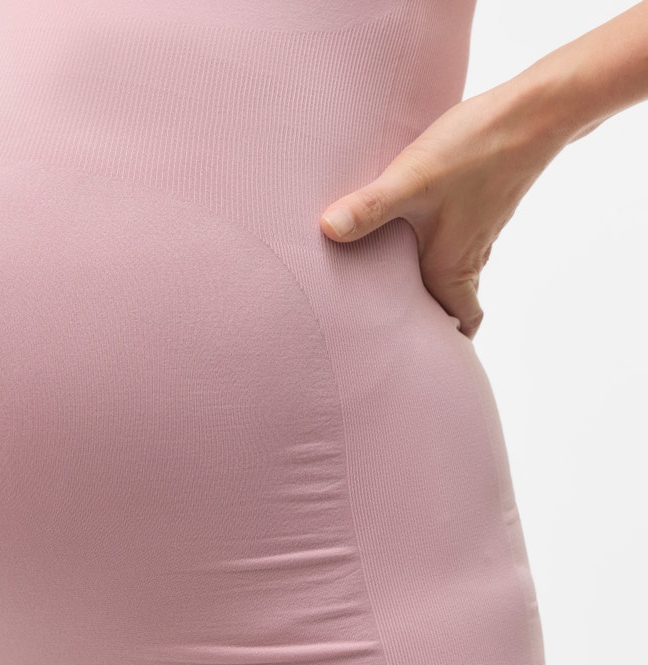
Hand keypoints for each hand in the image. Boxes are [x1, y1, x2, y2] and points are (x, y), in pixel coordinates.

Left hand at [319, 82, 566, 339]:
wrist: (533, 112)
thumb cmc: (474, 150)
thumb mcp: (412, 180)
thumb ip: (369, 207)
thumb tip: (327, 230)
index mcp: (452, 266)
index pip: (460, 322)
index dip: (445, 344)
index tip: (420, 356)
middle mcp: (469, 256)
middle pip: (455, 304)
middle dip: (433, 319)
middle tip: (397, 328)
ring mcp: (479, 230)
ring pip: (458, 273)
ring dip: (434, 284)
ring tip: (396, 285)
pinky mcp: (482, 204)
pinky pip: (461, 241)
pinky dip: (440, 250)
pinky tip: (415, 231)